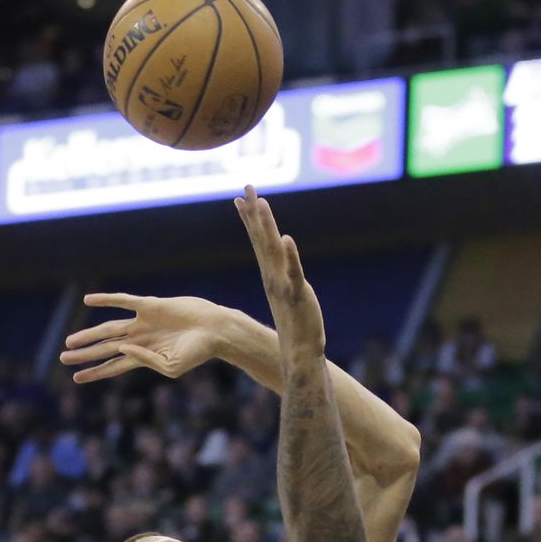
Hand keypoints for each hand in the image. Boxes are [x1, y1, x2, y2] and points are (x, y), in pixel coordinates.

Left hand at [60, 293, 226, 383]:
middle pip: (106, 348)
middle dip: (85, 354)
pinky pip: (123, 301)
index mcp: (144, 357)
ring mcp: (143, 322)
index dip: (95, 372)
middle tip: (63, 358)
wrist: (215, 330)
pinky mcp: (149, 306)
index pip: (114, 366)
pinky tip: (89, 299)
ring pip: (109, 328)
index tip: (76, 378)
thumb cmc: (197, 353)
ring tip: (69, 342)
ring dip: (89, 334)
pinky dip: (106, 299)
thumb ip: (144, 361)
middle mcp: (139, 340)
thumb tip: (121, 348)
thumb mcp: (170, 367)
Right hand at [235, 185, 324, 366]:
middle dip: (254, 213)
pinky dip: (290, 256)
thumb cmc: (296, 326)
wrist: (300, 353)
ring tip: (261, 204)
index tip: (240, 197)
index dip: (249, 218)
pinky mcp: (298, 294)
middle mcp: (273, 276)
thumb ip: (282, 280)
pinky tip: (286, 239)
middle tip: (247, 188)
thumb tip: (279, 269)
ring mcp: (284, 285)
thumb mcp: (286, 296)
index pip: (258, 241)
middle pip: (261, 239)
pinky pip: (293, 272)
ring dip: (266, 227)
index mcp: (270, 275)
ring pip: (273, 251)